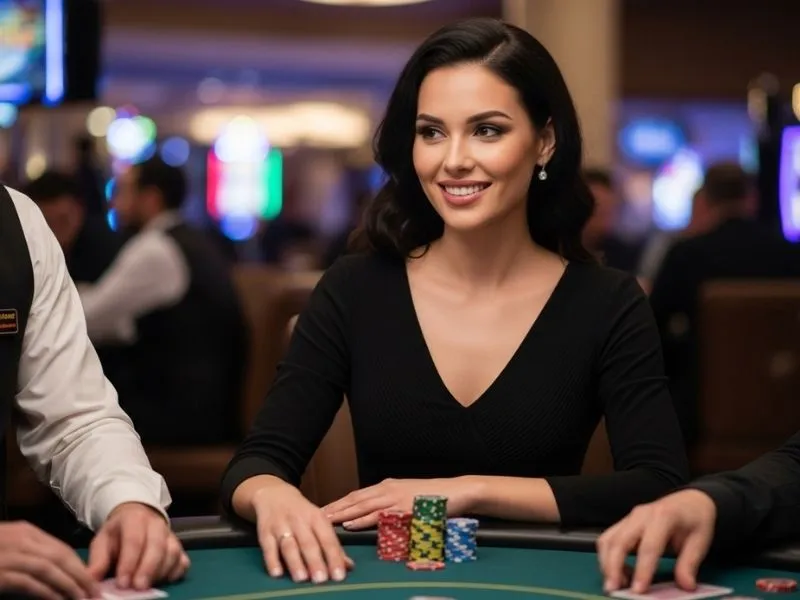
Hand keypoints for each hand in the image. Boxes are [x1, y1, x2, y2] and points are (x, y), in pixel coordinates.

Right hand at [0, 520, 98, 599]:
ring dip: (68, 585)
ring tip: (81, 598)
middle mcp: (21, 540)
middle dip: (80, 575)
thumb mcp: (12, 548)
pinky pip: (28, 583)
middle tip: (94, 592)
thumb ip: (33, 554)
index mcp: (27, 532)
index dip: (79, 566)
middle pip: (60, 557)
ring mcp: (10, 556)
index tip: (91, 580)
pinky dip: (46, 592)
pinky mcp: (0, 574)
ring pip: (48, 569)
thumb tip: (59, 573)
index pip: (61, 548)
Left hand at [87, 502, 189, 589]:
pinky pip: (183, 559)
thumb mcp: (102, 541)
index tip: (122, 583)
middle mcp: (156, 524)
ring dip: (161, 572)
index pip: (134, 540)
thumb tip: (90, 581)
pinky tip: (166, 580)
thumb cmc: (117, 534)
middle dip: (148, 568)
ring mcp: (170, 534)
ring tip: (148, 587)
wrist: (135, 517)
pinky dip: (177, 571)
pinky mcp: (179, 545)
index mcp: (134, 519)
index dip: (129, 562)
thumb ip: (98, 561)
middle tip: (139, 588)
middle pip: (157, 545)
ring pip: (172, 552)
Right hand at [252, 481, 353, 583]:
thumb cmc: (301, 513)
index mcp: (317, 518)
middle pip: (308, 543)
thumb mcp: (318, 522)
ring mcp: (281, 525)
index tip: (339, 575)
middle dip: (315, 561)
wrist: (274, 494)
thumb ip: (332, 544)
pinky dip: (271, 560)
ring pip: (289, 545)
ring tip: (301, 578)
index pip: (328, 539)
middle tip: (321, 579)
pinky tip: (277, 573)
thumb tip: (349, 566)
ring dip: (295, 562)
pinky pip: (268, 547)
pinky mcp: (265, 532)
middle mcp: (299, 520)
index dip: (334, 557)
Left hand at [321, 476, 477, 529]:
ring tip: (324, 520)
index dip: (340, 502)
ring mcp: (395, 498)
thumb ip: (393, 505)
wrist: (458, 491)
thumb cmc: (436, 497)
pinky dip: (362, 520)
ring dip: (341, 514)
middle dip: (334, 507)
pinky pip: (378, 515)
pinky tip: (350, 524)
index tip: (323, 508)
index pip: (358, 495)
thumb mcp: (410, 498)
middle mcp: (388, 489)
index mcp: (388, 486)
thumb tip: (379, 515)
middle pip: (354, 499)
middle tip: (313, 514)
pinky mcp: (403, 508)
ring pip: (362, 506)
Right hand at [597, 489, 717, 592]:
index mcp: (663, 517)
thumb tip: (685, 586)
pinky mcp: (623, 523)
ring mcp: (629, 517)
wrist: (689, 501)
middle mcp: (641, 515)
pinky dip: (607, 557)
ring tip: (615, 584)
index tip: (638, 590)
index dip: (642, 570)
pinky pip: (608, 539)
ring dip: (606, 563)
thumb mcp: (700, 541)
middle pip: (619, 541)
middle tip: (613, 589)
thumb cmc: (695, 520)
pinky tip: (618, 572)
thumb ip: (690, 563)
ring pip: (608, 540)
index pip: (648, 546)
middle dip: (613, 567)